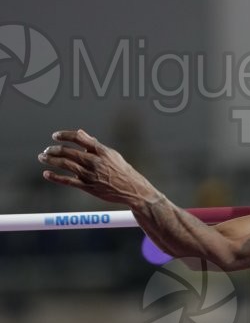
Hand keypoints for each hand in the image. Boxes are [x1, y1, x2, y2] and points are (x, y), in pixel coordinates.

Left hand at [39, 129, 159, 205]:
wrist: (133, 190)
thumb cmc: (123, 171)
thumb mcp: (111, 154)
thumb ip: (94, 144)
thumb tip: (81, 133)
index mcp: (101, 151)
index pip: (79, 138)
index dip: (64, 135)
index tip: (55, 136)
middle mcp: (95, 161)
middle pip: (68, 152)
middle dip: (54, 150)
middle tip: (46, 150)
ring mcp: (91, 175)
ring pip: (66, 165)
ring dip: (51, 160)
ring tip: (42, 158)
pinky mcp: (89, 187)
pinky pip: (68, 181)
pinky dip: (56, 177)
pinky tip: (47, 174)